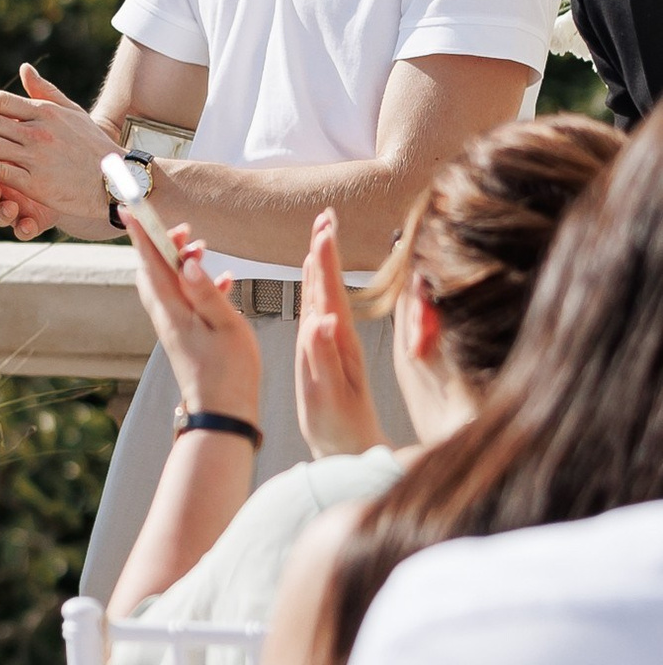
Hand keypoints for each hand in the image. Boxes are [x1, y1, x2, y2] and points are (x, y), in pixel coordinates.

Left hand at [0, 63, 115, 240]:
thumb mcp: (71, 112)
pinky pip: (3, 169)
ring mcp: (36, 157)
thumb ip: (45, 91)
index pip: (0, 100)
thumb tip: (24, 68)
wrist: (116, 179)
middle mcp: (38, 131)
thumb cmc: (92, 145)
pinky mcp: (37, 183)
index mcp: (44, 112)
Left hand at [125, 220, 261, 423]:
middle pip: (153, 270)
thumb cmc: (228, 372)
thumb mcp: (225, 326)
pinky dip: (198, 284)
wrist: (222, 414)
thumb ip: (206, 291)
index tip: (130, 209)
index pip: (150, 262)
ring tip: (201, 248)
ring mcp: (174, 327)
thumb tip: (186, 260)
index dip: (141, 233)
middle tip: (184, 228)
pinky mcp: (185, 336)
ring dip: (179, 262)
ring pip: (168, 283)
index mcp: (172, 309)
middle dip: (162, 243)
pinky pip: (185, 300)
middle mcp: (166, 315)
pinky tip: (224, 280)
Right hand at [294, 208, 382, 457]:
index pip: (330, 293)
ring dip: (321, 264)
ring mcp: (335, 344)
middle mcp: (339, 338)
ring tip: (317, 235)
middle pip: (330, 285)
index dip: (325, 261)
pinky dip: (315, 289)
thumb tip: (322, 319)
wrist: (353, 449)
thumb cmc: (338, 427)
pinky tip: (311, 280)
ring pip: (326, 294)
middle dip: (326, 250)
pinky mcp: (329, 351)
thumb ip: (323, 357)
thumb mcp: (327, 395)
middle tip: (324, 215)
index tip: (323, 229)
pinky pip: (320, 310)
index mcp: (339, 343)